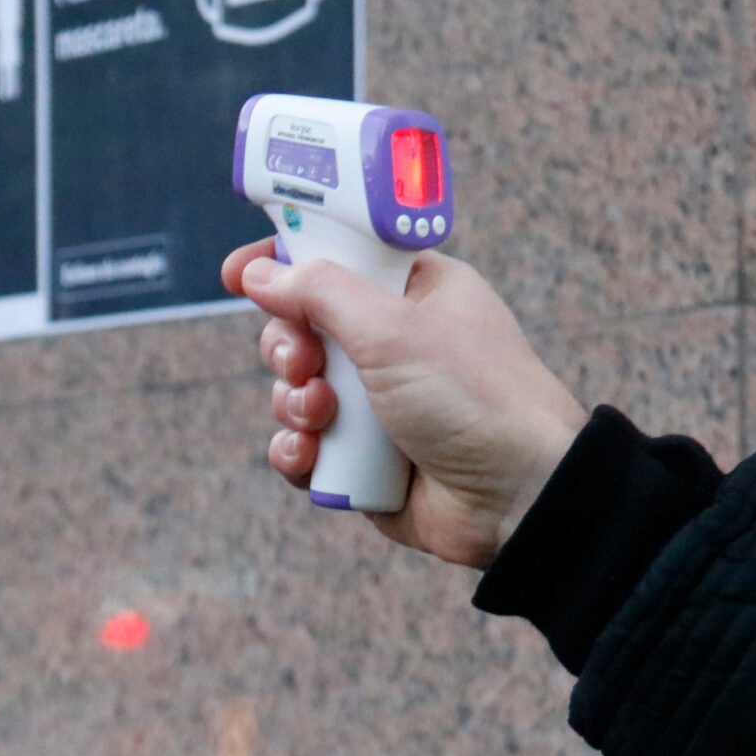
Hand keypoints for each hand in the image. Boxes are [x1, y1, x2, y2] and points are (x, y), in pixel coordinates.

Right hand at [220, 239, 587, 567]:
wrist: (516, 497)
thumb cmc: (476, 397)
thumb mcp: (394, 327)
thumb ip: (320, 291)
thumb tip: (260, 274)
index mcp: (413, 293)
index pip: (336, 258)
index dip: (286, 262)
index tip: (240, 273)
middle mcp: (393, 346)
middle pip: (301, 328)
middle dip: (288, 348)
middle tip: (305, 362)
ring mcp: (377, 405)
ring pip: (295, 392)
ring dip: (294, 405)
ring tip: (323, 418)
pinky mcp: (361, 461)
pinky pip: (304, 448)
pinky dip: (297, 453)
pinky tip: (311, 458)